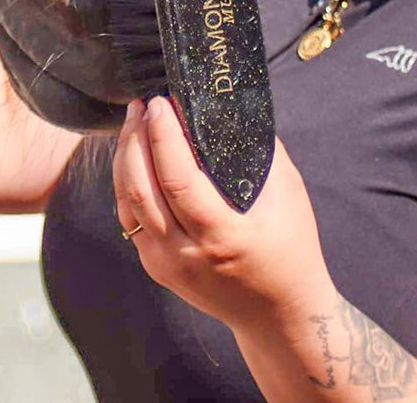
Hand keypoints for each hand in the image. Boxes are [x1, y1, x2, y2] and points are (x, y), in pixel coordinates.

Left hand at [113, 96, 336, 332]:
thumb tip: (224, 106)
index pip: (177, 178)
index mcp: (222, 235)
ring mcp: (166, 265)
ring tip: (135, 122)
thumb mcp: (286, 191)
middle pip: (141, 188)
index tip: (161, 102)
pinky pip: (131, 218)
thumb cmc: (290, 246)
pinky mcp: (156, 268)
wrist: (279, 314)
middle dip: (136, 138)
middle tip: (144, 104)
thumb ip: (255, 148)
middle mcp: (186, 254)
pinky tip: (135, 157)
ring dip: (125, 157)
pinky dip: (128, 182)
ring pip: (127, 202)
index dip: (163, 136)